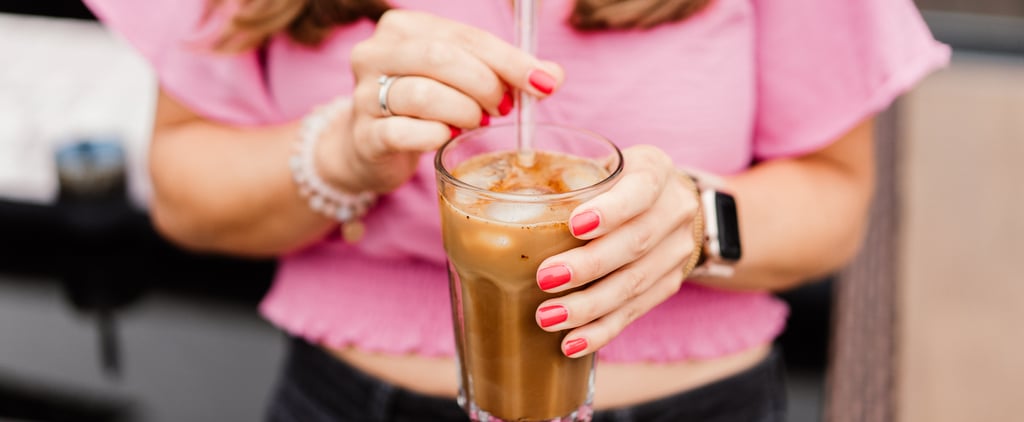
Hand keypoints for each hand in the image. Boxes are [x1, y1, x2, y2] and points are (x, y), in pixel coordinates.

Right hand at [318, 10, 563, 192]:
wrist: (371, 147)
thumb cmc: (423, 107)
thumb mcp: (463, 80)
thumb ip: (505, 73)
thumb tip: (553, 76)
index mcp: (403, 28)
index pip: (465, 36)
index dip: (509, 60)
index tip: (543, 84)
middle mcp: (375, 53)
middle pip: (440, 58)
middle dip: (484, 85)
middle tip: (503, 108)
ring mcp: (363, 95)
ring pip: (422, 95)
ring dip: (463, 111)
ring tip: (476, 122)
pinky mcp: (364, 135)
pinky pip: (404, 133)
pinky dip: (435, 136)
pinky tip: (447, 138)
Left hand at [533, 145, 700, 356]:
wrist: (663, 204)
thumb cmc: (612, 182)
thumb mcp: (597, 166)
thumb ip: (563, 179)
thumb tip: (491, 199)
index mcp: (655, 171)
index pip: (641, 188)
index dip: (611, 209)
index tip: (575, 224)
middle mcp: (675, 210)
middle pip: (636, 242)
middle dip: (589, 265)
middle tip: (546, 278)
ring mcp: (676, 251)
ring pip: (635, 283)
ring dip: (589, 306)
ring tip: (548, 317)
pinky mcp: (669, 284)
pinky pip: (635, 312)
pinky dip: (601, 330)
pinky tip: (572, 343)